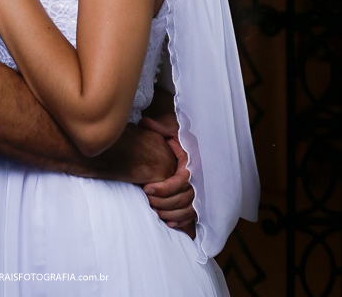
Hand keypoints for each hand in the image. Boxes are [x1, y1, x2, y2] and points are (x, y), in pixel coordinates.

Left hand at [141, 115, 195, 237]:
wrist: (192, 139)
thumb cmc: (181, 134)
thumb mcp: (172, 127)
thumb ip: (159, 126)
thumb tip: (144, 122)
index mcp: (193, 163)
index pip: (180, 182)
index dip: (163, 188)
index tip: (146, 189)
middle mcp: (200, 179)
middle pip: (183, 199)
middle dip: (163, 203)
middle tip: (146, 200)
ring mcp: (202, 190)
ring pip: (188, 210)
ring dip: (170, 214)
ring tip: (153, 211)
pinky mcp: (200, 198)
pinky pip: (193, 215)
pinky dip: (182, 222)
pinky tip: (169, 223)